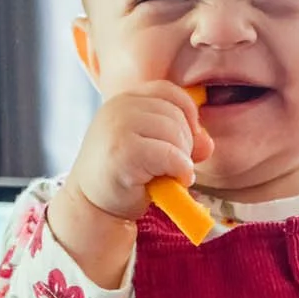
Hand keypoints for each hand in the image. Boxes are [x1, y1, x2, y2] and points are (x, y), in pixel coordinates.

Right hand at [61, 83, 211, 223]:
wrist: (92, 205)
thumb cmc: (125, 175)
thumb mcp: (152, 147)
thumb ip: (180, 137)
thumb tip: (206, 144)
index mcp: (125, 99)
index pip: (169, 92)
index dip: (187, 114)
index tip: (186, 142)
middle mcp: (120, 107)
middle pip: (175, 114)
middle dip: (185, 143)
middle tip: (174, 166)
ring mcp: (119, 127)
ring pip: (175, 133)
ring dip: (183, 159)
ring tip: (170, 175)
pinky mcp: (124, 152)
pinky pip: (171, 155)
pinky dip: (181, 170)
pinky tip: (175, 181)